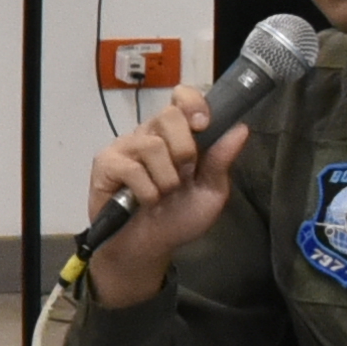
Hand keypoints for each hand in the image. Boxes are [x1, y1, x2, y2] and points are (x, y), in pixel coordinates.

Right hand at [80, 104, 255, 309]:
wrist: (148, 248)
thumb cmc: (178, 218)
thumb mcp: (210, 192)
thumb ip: (221, 161)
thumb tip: (240, 128)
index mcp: (177, 135)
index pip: (182, 97)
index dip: (193, 104)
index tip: (203, 125)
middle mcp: (149, 134)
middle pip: (169, 115)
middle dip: (184, 150)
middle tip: (183, 176)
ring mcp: (125, 147)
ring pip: (152, 145)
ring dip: (165, 180)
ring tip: (162, 195)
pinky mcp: (106, 164)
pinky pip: (132, 168)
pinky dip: (146, 191)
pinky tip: (144, 202)